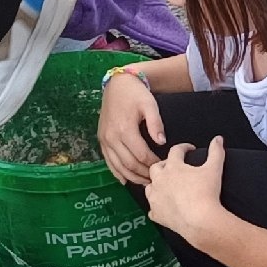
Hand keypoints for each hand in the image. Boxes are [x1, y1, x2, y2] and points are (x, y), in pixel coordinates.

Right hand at [96, 68, 165, 185]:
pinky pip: (108, 162)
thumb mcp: (150, 104)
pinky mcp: (101, 140)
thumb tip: (162, 142)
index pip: (141, 155)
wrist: (117, 85)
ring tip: (145, 182)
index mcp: (125, 130)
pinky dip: (117, 173)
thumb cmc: (136, 94)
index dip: (153, 164)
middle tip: (157, 179)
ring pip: (118, 167)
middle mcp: (112, 138)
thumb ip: (156, 123)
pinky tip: (126, 180)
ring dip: (132, 177)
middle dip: (144, 174)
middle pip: (129, 164)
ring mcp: (105, 140)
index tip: (164, 166)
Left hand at [143, 141, 226, 241]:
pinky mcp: (156, 213)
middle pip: (156, 167)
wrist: (200, 220)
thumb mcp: (214, 168)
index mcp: (173, 167)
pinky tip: (164, 207)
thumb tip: (218, 139)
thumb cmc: (206, 194)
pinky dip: (157, 207)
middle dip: (164, 165)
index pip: (175, 151)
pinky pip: (152, 209)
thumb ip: (216, 151)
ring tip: (166, 186)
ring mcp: (156, 197)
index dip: (183, 148)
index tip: (189, 150)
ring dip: (156, 185)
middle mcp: (160, 180)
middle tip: (175, 168)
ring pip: (149, 187)